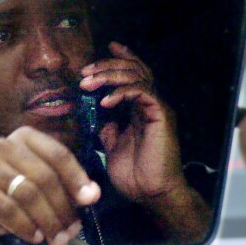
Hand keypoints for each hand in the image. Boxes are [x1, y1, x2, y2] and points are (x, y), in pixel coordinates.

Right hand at [0, 126, 100, 244]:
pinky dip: (26, 226)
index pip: (57, 154)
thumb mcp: (39, 187)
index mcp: (24, 139)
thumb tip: (91, 194)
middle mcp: (4, 146)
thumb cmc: (10, 196)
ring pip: (28, 194)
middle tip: (71, 230)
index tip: (90, 199)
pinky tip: (34, 236)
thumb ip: (65, 187)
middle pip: (44, 177)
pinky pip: (8, 209)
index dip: (77, 177)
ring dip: (47, 220)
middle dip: (62, 207)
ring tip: (55, 238)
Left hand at [78, 42, 183, 202]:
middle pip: (134, 68)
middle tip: (84, 71)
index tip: (103, 49)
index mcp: (140, 108)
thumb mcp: (113, 146)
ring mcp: (157, 107)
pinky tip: (105, 101)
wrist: (152, 194)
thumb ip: (108, 127)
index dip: (120, 58)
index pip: (133, 74)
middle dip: (106, 65)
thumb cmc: (135, 175)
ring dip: (109, 75)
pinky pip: (142, 91)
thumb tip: (97, 115)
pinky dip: (122, 91)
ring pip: (137, 75)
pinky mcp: (161, 114)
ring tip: (89, 83)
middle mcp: (151, 103)